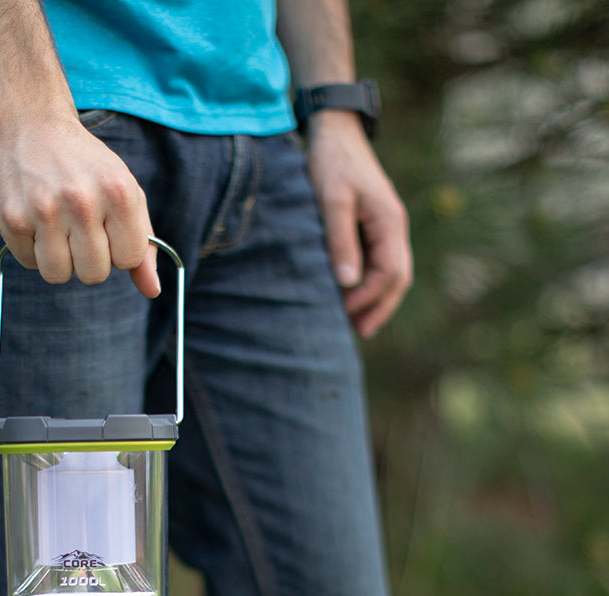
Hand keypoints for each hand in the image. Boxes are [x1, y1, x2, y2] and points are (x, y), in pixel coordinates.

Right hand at [0, 113, 159, 297]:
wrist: (33, 126)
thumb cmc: (86, 168)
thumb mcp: (125, 194)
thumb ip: (142, 244)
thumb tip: (152, 290)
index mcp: (118, 192)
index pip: (128, 260)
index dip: (118, 251)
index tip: (107, 229)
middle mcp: (81, 200)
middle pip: (94, 274)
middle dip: (88, 259)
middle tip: (78, 229)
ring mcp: (43, 210)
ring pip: (58, 275)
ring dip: (58, 260)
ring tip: (56, 228)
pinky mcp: (11, 218)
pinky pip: (29, 263)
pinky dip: (33, 250)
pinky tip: (34, 220)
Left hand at [305, 111, 412, 337]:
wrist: (334, 130)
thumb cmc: (331, 162)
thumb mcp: (331, 200)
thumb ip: (340, 240)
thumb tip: (348, 282)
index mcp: (389, 222)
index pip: (390, 272)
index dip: (369, 297)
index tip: (344, 311)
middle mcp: (394, 227)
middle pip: (397, 278)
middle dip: (380, 307)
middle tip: (359, 333)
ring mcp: (386, 227)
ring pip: (391, 273)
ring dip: (376, 300)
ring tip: (356, 324)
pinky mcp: (373, 227)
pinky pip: (379, 263)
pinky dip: (369, 285)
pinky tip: (351, 297)